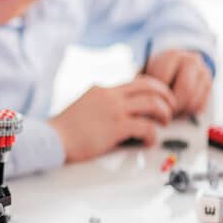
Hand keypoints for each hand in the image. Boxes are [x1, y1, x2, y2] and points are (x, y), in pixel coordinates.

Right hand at [48, 77, 176, 162]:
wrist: (52, 139)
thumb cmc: (64, 130)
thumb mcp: (83, 106)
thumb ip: (101, 104)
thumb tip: (119, 113)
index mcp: (101, 89)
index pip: (135, 81)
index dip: (154, 88)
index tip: (160, 98)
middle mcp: (110, 95)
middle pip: (150, 87)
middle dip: (166, 97)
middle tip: (170, 109)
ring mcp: (114, 110)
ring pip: (153, 104)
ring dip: (164, 114)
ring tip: (163, 124)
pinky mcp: (116, 127)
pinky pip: (146, 127)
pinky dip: (152, 135)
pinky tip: (148, 142)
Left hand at [144, 49, 211, 115]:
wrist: (176, 65)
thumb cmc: (155, 72)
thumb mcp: (147, 72)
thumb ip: (142, 84)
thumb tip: (141, 105)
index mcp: (172, 55)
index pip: (164, 78)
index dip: (156, 94)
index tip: (149, 104)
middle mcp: (191, 61)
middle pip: (186, 89)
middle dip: (173, 106)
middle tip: (162, 115)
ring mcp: (203, 73)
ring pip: (194, 100)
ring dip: (181, 112)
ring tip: (168, 115)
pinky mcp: (209, 86)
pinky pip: (201, 105)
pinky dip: (188, 113)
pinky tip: (177, 112)